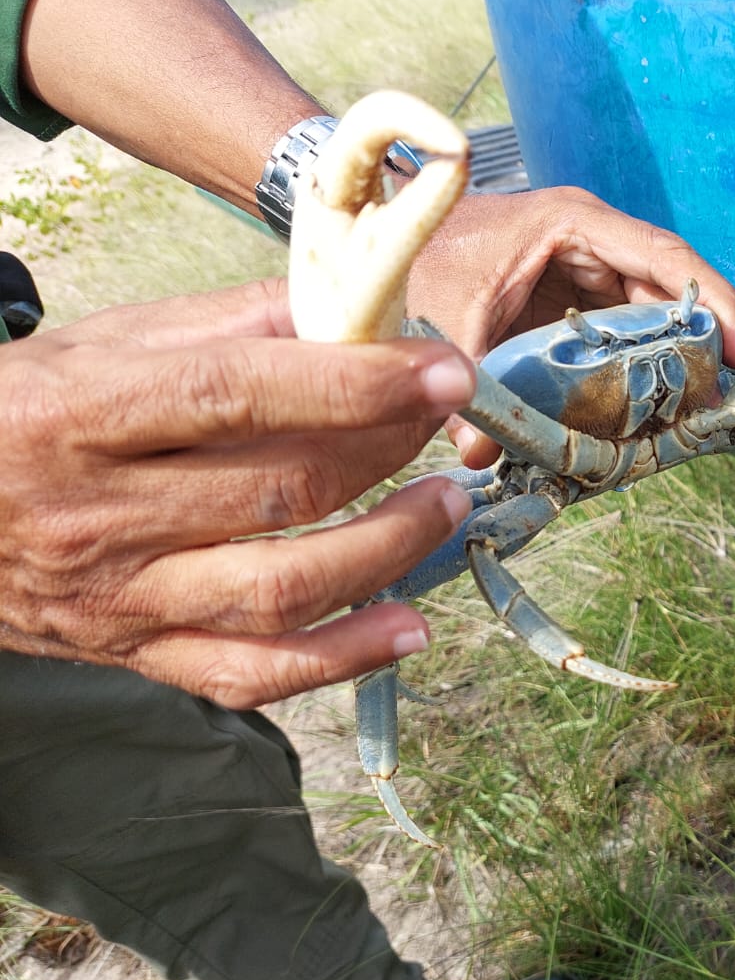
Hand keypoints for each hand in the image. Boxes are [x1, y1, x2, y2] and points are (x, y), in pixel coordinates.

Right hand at [0, 278, 479, 708]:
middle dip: (387, 452)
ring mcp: (120, 600)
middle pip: (279, 492)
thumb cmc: (18, 413)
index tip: (442, 370)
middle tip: (440, 421)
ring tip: (446, 504)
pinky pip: (253, 674)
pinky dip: (343, 658)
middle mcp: (98, 517)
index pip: (237, 397)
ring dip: (388, 549)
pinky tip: (410, 626)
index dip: (354, 384)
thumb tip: (345, 304)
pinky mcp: (137, 657)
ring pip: (281, 592)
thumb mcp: (99, 344)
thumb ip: (224, 326)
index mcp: (80, 416)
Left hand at [407, 186, 734, 467]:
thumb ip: (466, 385)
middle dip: (701, 341)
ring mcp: (585, 267)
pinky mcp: (573, 296)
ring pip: (652, 312)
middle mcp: (590, 240)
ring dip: (676, 358)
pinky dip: (640, 364)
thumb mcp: (444, 318)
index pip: (664, 256)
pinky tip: (651, 407)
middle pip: (670, 288)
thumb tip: (480, 454)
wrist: (375, 238)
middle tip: (720, 402)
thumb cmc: (416, 255)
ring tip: (696, 412)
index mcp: (572, 223)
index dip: (710, 301)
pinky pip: (623, 328)